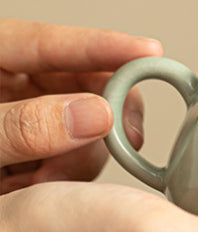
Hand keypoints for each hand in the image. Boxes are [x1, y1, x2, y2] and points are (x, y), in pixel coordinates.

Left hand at [0, 19, 162, 192]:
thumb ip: (22, 125)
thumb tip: (96, 115)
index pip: (52, 43)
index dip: (105, 46)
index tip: (150, 51)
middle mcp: (13, 86)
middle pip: (85, 84)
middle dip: (105, 114)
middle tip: (122, 137)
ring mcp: (28, 122)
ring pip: (90, 126)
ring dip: (81, 157)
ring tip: (44, 179)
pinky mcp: (35, 157)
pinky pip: (74, 161)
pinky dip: (67, 178)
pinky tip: (38, 188)